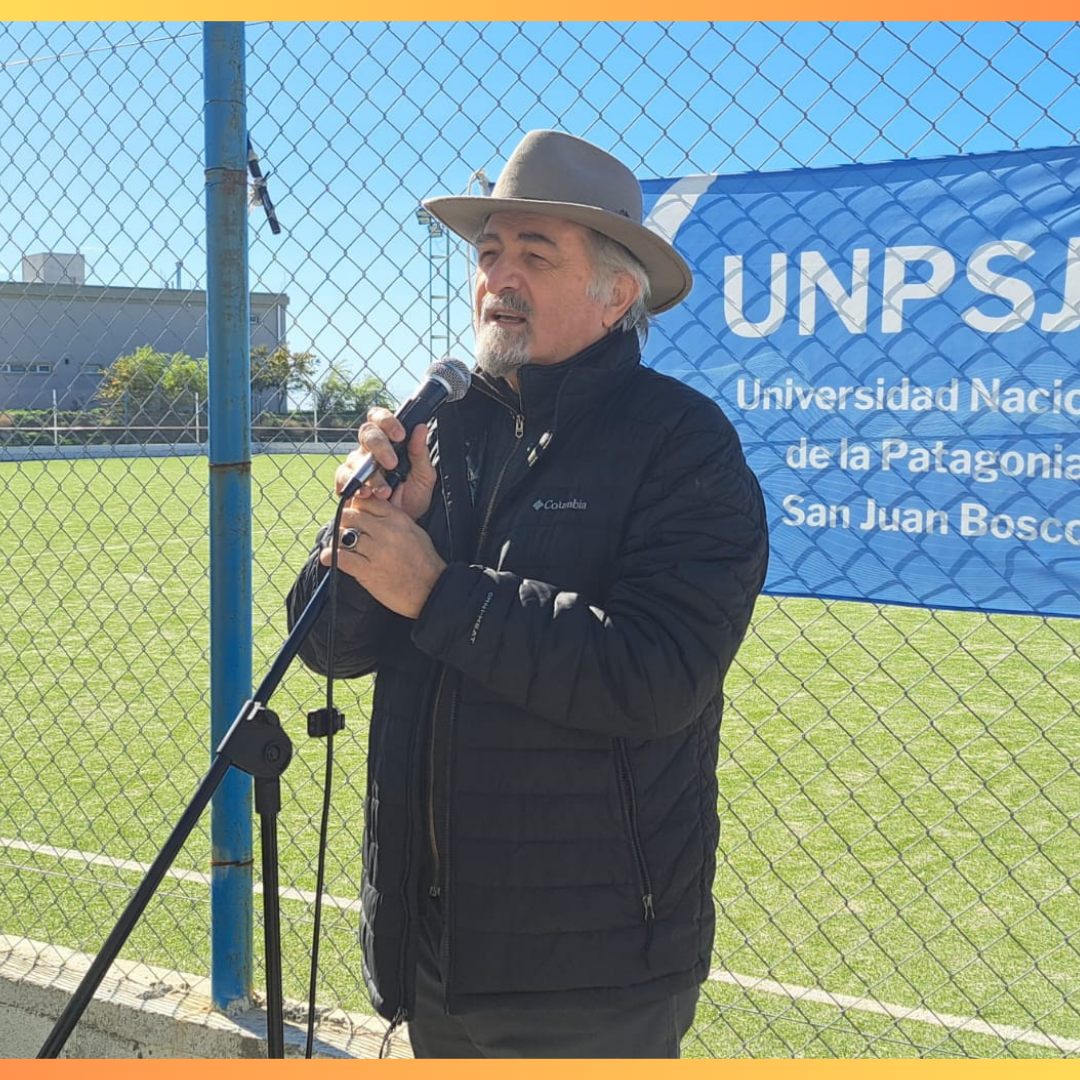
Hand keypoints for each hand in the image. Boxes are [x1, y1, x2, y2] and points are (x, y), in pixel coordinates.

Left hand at [322, 498, 445, 618]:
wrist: (431, 590)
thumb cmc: (425, 563)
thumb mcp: (414, 531)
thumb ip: (395, 518)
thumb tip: (376, 511)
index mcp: (397, 519)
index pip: (367, 501)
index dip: (355, 506)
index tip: (352, 514)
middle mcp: (386, 531)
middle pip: (350, 515)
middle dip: (342, 521)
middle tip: (341, 529)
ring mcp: (376, 551)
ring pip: (342, 534)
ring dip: (336, 539)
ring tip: (335, 545)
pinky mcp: (367, 570)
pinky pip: (340, 558)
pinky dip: (330, 556)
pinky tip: (328, 557)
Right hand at [334, 408, 436, 521]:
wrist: (400, 524)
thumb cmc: (412, 498)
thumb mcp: (423, 476)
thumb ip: (420, 453)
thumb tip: (421, 428)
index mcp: (388, 441)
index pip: (380, 419)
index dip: (387, 421)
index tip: (400, 435)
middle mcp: (369, 450)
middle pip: (366, 433)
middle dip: (380, 447)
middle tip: (392, 463)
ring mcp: (356, 465)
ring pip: (356, 458)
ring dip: (371, 475)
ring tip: (385, 491)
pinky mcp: (346, 483)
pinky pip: (344, 478)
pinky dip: (355, 486)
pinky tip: (367, 494)